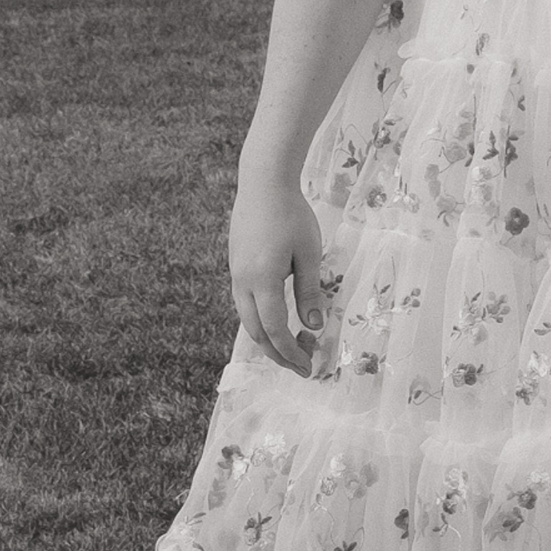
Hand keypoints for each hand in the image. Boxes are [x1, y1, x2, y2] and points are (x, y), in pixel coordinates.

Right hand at [231, 172, 324, 370]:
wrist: (263, 183)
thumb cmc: (291, 214)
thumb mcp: (308, 254)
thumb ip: (309, 292)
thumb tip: (314, 327)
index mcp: (262, 280)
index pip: (275, 329)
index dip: (291, 352)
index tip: (308, 367)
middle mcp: (243, 282)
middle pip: (255, 332)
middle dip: (278, 354)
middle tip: (302, 364)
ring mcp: (236, 275)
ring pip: (247, 320)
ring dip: (268, 338)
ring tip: (294, 343)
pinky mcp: (236, 267)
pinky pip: (245, 304)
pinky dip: (261, 321)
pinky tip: (279, 318)